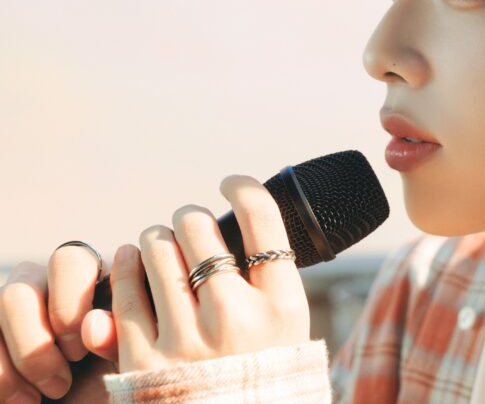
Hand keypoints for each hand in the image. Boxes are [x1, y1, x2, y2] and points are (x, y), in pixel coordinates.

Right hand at [0, 245, 117, 401]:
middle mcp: (45, 287)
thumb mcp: (129, 357)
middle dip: (35, 341)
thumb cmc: (121, 380)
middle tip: (62, 381)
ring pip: (0, 308)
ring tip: (46, 396)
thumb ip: (120, 334)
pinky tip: (24, 401)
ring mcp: (13, 313)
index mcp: (89, 278)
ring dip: (21, 361)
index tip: (81, 352)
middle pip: (20, 287)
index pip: (68, 261)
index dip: (68, 306)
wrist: (96, 402)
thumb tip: (92, 324)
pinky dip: (2, 378)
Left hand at [88, 175, 310, 374]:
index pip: (262, 219)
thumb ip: (267, 284)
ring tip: (161, 244)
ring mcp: (190, 339)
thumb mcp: (287, 330)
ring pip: (157, 249)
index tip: (231, 182)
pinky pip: (125, 288)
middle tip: (189, 226)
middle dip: (190, 219)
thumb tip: (238, 219)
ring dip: (157, 238)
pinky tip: (132, 260)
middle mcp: (238, 317)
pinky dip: (126, 264)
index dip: (242, 187)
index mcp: (283, 306)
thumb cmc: (264, 373)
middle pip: (199, 228)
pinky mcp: (145, 359)